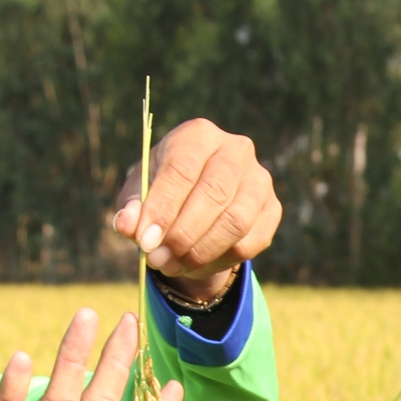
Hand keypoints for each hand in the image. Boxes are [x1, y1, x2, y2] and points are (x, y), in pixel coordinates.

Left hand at [114, 118, 280, 304]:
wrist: (200, 201)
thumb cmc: (164, 190)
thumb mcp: (140, 192)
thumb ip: (132, 206)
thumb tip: (128, 225)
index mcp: (198, 135)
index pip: (182, 168)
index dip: (163, 207)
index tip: (144, 240)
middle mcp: (235, 150)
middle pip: (213, 193)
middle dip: (182, 233)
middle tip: (157, 259)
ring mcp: (259, 179)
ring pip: (235, 221)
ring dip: (200, 252)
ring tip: (172, 265)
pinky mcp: (272, 209)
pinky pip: (250, 243)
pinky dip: (218, 261)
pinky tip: (195, 265)